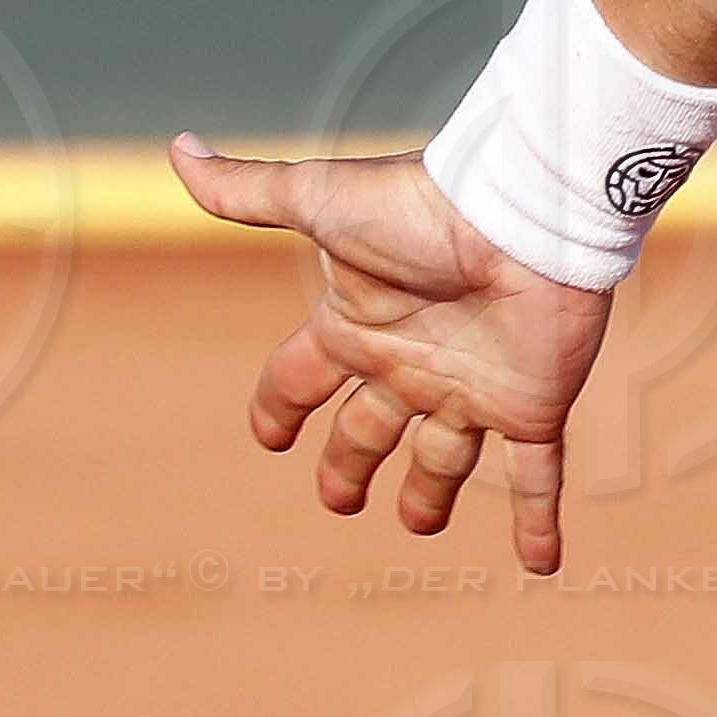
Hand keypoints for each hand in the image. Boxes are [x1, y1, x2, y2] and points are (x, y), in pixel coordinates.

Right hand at [165, 136, 616, 569]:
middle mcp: (410, 361)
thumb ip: (248, 190)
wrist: (519, 215)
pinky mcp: (530, 407)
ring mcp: (472, 388)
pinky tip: (540, 565)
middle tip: (337, 500)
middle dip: (349, 464)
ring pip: (445, 460)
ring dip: (431, 495)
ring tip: (419, 525)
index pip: (301, 378)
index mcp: (357, 325)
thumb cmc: (419, 206)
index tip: (268, 436)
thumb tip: (175, 151)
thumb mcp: (320, 201)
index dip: (279, 406)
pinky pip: (535, 478)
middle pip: (367, 430)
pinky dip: (537, 523)